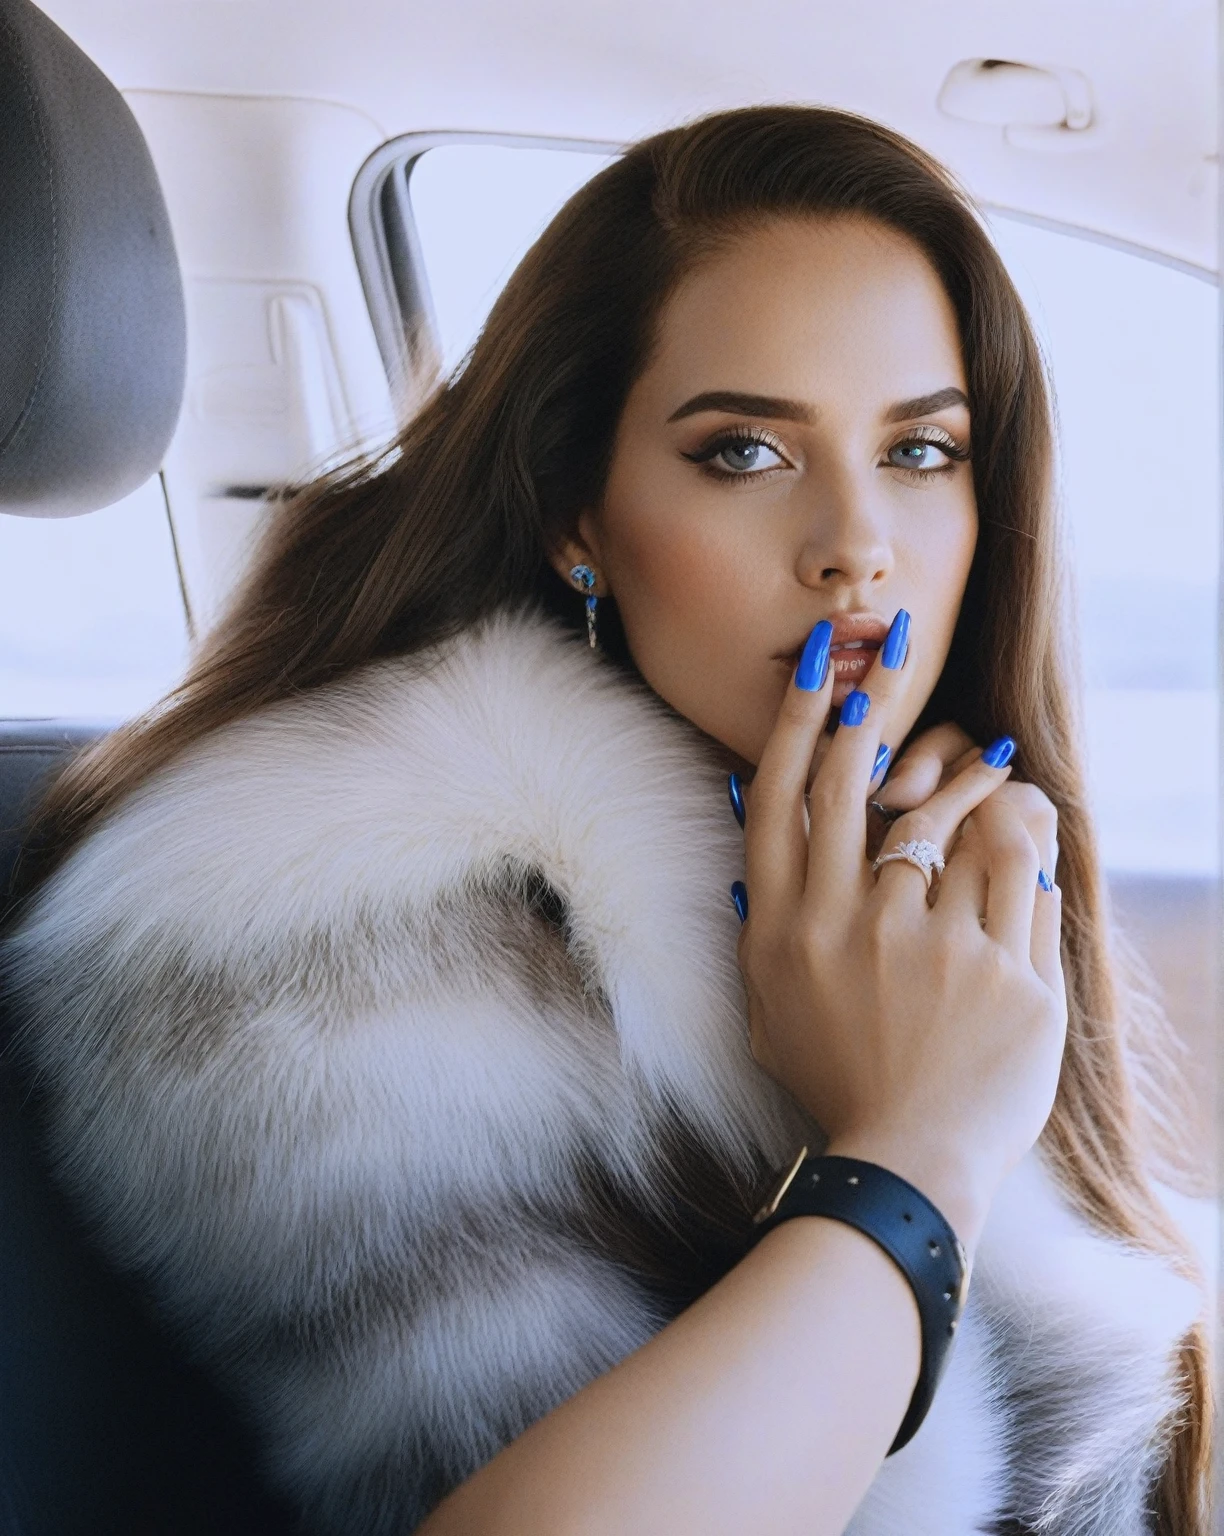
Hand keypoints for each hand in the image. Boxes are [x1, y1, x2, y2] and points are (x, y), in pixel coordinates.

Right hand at [735, 620, 1066, 1249]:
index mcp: (782, 928)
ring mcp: (923, 945)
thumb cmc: (834, 1083)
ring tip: (987, 755)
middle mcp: (843, 923)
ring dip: (963, 775)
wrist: (904, 1162)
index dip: (798, 719)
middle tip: (891, 641)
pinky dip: (1016, 838)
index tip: (816, 662)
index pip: (779, 796)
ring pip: (942, 819)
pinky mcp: (997, 970)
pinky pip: (1011, 874)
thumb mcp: (769, 1008)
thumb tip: (758, 851)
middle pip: (850, 781)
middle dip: (870, 698)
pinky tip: (1020, 813)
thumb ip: (764, 929)